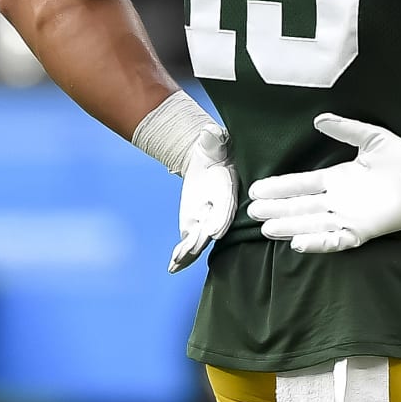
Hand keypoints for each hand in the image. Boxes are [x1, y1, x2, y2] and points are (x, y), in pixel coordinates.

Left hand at [168, 127, 236, 272]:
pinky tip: (172, 267)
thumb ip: (213, 140)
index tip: (214, 230)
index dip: (221, 219)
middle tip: (191, 248)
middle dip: (202, 239)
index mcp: (228, 189)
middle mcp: (220, 209)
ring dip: (188, 252)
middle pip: (212, 227)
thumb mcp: (214, 142)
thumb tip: (208, 133)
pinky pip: (189, 243)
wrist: (207, 160)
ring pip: (199, 240)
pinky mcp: (195, 226)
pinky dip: (182, 256)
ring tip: (177, 261)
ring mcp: (208, 220)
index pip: (226, 207)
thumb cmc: (215, 149)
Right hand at [246, 114, 400, 253]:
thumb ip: (344, 129)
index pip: (302, 185)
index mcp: (337, 179)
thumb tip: (318, 120)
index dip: (280, 187)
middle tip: (253, 211)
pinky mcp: (362, 231)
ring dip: (290, 226)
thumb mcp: (369, 138)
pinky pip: (335, 240)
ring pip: (311, 224)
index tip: (257, 188)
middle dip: (277, 209)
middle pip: (300, 207)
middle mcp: (338, 200)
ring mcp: (348, 217)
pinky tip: (298, 242)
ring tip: (267, 228)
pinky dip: (317, 242)